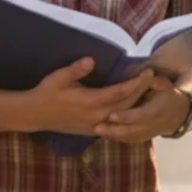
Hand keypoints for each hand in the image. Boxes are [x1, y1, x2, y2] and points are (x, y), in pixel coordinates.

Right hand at [22, 58, 154, 136]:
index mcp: (90, 101)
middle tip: (157, 80)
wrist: (34, 115)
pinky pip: (116, 125)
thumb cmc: (46, 92)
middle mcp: (96, 115)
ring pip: (123, 116)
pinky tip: (136, 110)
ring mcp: (95, 125)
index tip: (148, 72)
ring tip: (151, 92)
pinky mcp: (92, 131)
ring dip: (138, 104)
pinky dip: (127, 117)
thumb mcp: (58, 78)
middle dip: (143, 92)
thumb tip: (90, 60)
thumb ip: (75, 70)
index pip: (120, 92)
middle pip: (127, 104)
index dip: (136, 83)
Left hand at [95, 83, 191, 143]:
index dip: (127, 116)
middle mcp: (154, 125)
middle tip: (97, 127)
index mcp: (158, 110)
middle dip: (115, 130)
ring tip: (97, 131)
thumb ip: (152, 80)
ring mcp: (148, 133)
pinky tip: (103, 134)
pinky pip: (130, 140)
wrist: (177, 113)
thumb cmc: (166, 94)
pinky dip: (117, 138)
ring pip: (130, 137)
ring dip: (113, 136)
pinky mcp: (143, 137)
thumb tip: (147, 72)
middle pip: (133, 130)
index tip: (111, 115)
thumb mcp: (163, 85)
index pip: (141, 115)